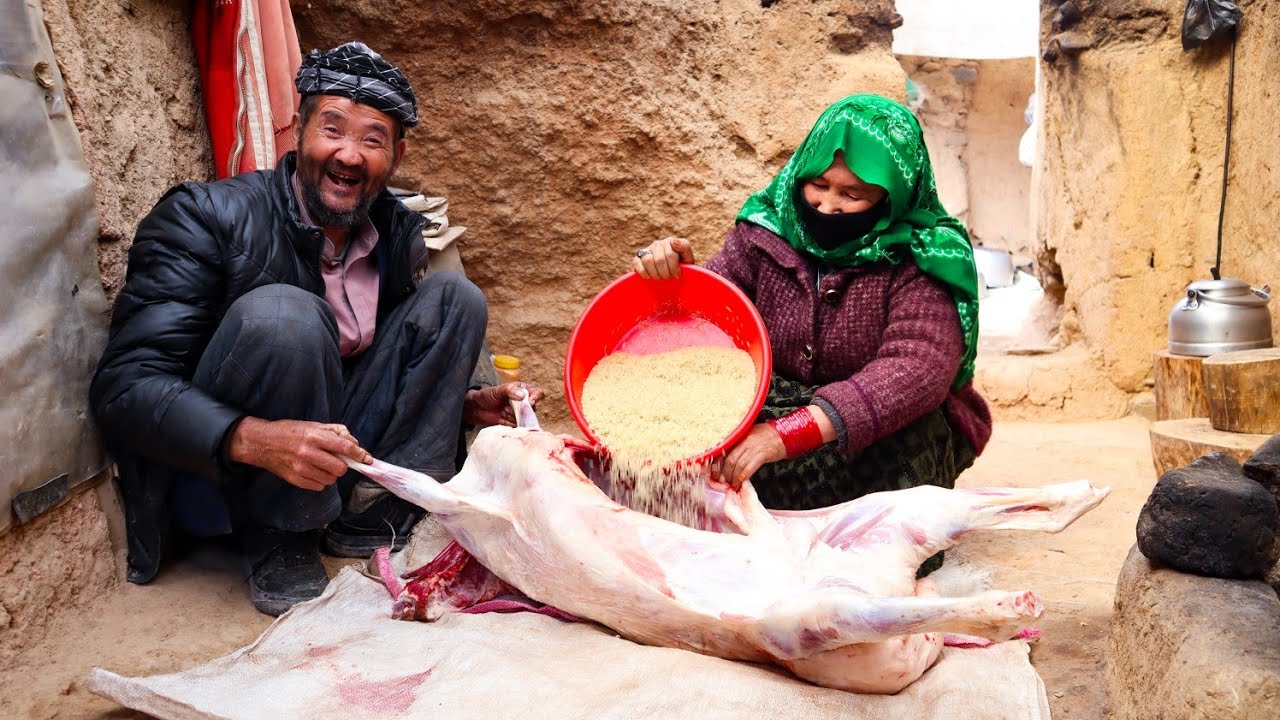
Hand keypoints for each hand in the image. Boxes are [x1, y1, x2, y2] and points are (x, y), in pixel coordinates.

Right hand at [228, 417, 371, 491]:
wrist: (261, 443)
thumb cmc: (289, 432)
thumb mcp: (312, 425)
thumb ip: (336, 432)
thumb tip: (354, 443)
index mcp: (314, 436)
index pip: (344, 447)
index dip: (359, 454)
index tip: (367, 459)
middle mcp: (308, 452)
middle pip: (340, 468)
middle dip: (343, 465)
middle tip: (337, 460)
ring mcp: (300, 468)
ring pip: (330, 479)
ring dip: (331, 474)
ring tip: (322, 465)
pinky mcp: (295, 479)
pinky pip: (319, 486)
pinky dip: (321, 480)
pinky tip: (314, 471)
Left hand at [463, 382, 544, 426]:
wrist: (477, 409)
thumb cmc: (487, 396)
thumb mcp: (497, 390)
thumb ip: (510, 390)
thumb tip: (522, 395)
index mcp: (522, 390)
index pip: (537, 393)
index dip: (536, 397)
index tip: (530, 402)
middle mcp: (524, 402)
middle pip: (532, 408)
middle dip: (520, 410)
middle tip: (507, 408)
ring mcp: (520, 413)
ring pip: (525, 418)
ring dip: (513, 416)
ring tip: (503, 412)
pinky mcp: (515, 422)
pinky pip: (519, 425)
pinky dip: (510, 423)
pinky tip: (502, 418)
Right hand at [632, 237, 695, 278]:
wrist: (672, 273)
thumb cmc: (681, 266)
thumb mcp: (688, 258)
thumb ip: (685, 247)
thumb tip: (673, 242)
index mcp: (671, 242)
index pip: (670, 255)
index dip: (674, 268)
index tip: (677, 275)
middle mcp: (658, 244)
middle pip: (659, 260)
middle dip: (665, 273)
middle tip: (669, 278)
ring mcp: (647, 250)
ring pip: (648, 261)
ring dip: (655, 273)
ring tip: (660, 278)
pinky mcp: (637, 258)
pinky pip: (637, 264)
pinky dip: (644, 273)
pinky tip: (650, 277)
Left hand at [713, 423, 786, 486]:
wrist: (784, 435)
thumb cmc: (767, 435)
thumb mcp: (749, 434)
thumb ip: (738, 443)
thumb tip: (725, 456)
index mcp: (740, 436)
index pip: (724, 451)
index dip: (718, 464)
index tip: (716, 472)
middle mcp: (745, 441)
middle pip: (730, 459)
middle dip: (725, 473)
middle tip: (724, 481)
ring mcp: (754, 447)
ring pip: (739, 464)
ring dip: (734, 477)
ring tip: (733, 484)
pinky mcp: (763, 454)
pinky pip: (751, 467)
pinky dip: (744, 476)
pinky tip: (741, 482)